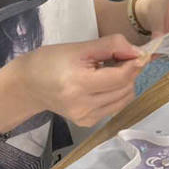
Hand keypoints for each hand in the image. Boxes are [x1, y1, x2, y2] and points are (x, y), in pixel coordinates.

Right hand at [15, 35, 144, 126]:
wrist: (28, 85)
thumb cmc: (51, 61)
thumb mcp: (79, 47)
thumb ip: (111, 46)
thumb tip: (139, 52)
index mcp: (78, 84)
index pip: (120, 77)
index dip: (135, 64)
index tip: (140, 53)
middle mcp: (83, 105)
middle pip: (125, 88)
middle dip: (130, 71)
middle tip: (119, 59)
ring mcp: (86, 117)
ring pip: (124, 98)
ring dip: (125, 82)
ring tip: (107, 71)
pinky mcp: (88, 122)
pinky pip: (116, 106)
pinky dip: (117, 93)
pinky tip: (102, 84)